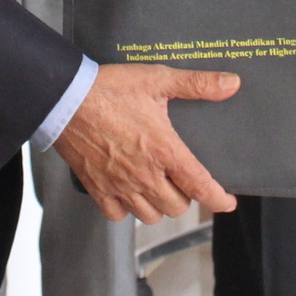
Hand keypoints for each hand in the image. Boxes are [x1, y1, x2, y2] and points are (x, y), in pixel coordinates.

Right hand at [53, 64, 240, 222]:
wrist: (65, 98)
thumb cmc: (110, 89)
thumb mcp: (157, 79)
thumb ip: (197, 84)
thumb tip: (231, 84)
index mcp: (163, 150)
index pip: (200, 186)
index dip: (218, 199)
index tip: (227, 202)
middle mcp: (144, 174)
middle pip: (177, 207)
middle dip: (185, 196)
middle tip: (181, 179)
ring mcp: (119, 185)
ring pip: (150, 216)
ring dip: (159, 206)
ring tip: (157, 187)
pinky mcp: (97, 189)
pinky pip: (118, 216)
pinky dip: (127, 210)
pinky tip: (128, 192)